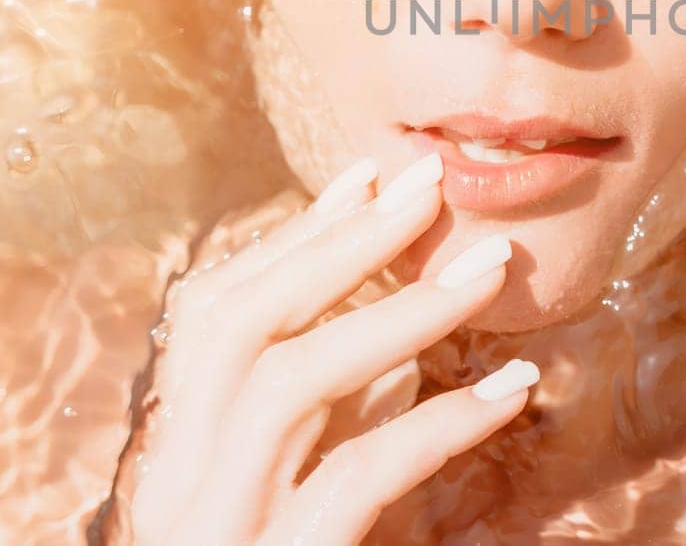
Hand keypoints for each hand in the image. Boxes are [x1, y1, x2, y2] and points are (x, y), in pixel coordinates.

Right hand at [106, 153, 537, 544]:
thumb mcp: (292, 492)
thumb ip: (327, 418)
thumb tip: (394, 325)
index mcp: (174, 452)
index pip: (214, 314)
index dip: (294, 238)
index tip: (369, 175)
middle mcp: (178, 481)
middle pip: (236, 326)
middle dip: (336, 244)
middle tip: (428, 185)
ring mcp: (218, 528)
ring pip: (289, 385)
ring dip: (398, 314)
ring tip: (487, 270)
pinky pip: (359, 478)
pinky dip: (440, 422)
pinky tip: (511, 388)